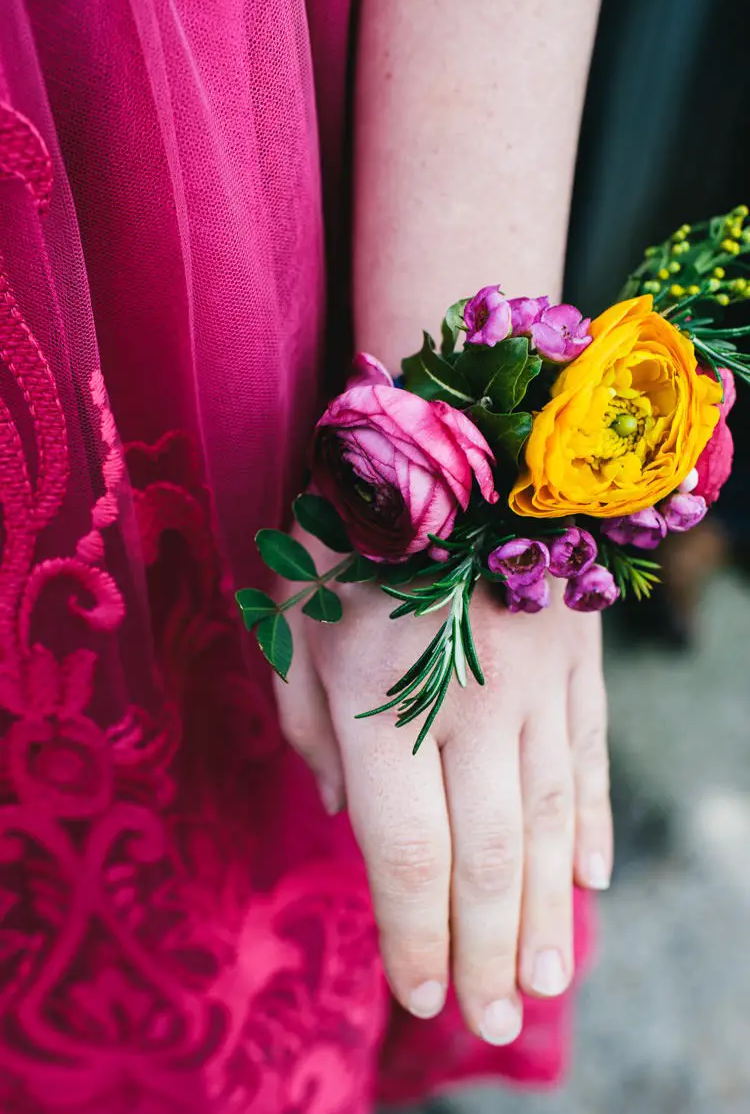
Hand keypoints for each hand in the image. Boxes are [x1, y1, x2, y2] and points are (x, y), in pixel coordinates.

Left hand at [273, 526, 610, 1045]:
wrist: (455, 425)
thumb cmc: (352, 521)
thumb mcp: (293, 612)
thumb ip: (306, 720)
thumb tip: (334, 808)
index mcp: (383, 703)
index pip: (408, 851)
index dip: (415, 932)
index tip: (418, 993)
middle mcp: (468, 709)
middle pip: (486, 858)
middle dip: (486, 950)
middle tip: (497, 1021)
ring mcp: (535, 685)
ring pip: (547, 822)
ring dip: (545, 910)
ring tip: (545, 979)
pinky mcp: (576, 658)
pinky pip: (588, 756)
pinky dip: (590, 823)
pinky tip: (590, 879)